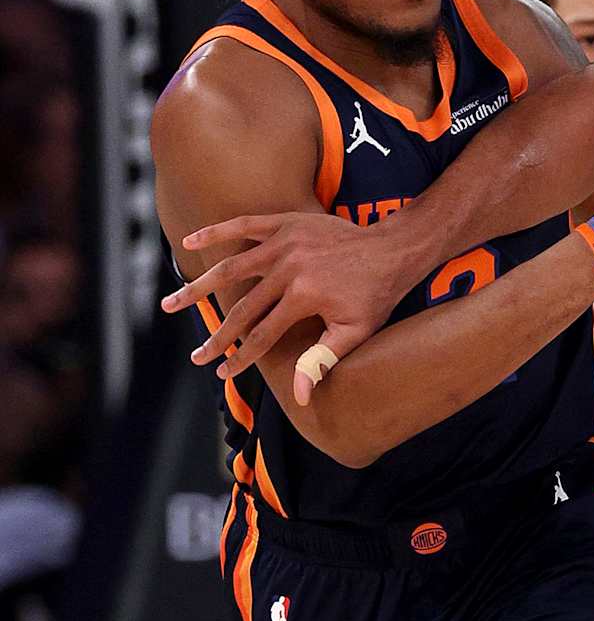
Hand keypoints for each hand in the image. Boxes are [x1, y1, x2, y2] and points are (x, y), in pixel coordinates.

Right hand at [162, 207, 413, 401]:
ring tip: (171, 303)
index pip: (261, 334)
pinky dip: (216, 233)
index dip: (240, 357)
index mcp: (302, 296)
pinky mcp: (285, 223)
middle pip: (241, 307)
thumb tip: (299, 398)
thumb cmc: (377, 296)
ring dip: (199, 287)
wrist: (394, 249)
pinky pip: (243, 225)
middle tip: (196, 356)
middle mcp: (287, 268)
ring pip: (231, 268)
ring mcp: (284, 242)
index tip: (222, 373)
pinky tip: (189, 242)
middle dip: (217, 335)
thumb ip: (322, 360)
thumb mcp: (355, 332)